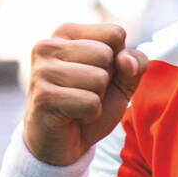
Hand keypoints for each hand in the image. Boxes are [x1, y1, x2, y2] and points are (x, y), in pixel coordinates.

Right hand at [24, 23, 148, 166]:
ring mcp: (42, 70)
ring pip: (99, 78)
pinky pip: (90, 103)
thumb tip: (126, 61)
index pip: (116, 33)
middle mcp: (48, 45)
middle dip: (105, 81)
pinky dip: (90, 115)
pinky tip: (72, 117)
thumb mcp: (122, 80)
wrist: (61, 144)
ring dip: (97, 99)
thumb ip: (135, 62)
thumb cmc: (89, 105)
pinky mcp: (43, 96)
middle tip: (85, 93)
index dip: (118, 61)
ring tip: (77, 104)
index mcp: (66, 32)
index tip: (96, 74)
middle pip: (106, 55)